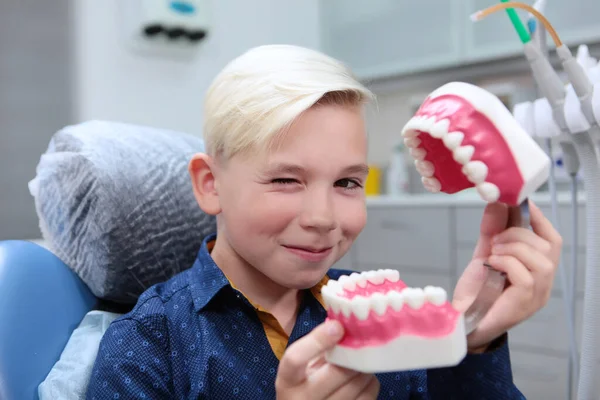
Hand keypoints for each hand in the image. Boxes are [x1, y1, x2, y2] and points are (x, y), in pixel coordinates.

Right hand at [275, 319, 379, 399]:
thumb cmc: (303, 382)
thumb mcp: (301, 365)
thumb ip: (316, 346)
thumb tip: (341, 321)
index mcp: (288, 380)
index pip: (295, 358)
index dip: (317, 340)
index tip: (337, 326)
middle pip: (335, 373)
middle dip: (352, 354)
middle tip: (360, 342)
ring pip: (356, 385)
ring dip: (364, 367)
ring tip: (362, 359)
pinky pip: (367, 397)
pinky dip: (370, 383)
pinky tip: (364, 378)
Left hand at [452, 200, 561, 350]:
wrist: (463, 319)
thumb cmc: (478, 289)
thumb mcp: (485, 253)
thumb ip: (491, 231)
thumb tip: (496, 203)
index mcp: (537, 268)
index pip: (553, 240)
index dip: (540, 219)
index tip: (521, 203)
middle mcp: (544, 282)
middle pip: (548, 246)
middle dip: (518, 233)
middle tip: (495, 239)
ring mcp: (538, 294)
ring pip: (541, 259)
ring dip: (513, 247)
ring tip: (493, 252)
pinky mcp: (525, 303)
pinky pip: (526, 275)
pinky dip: (507, 262)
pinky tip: (491, 263)